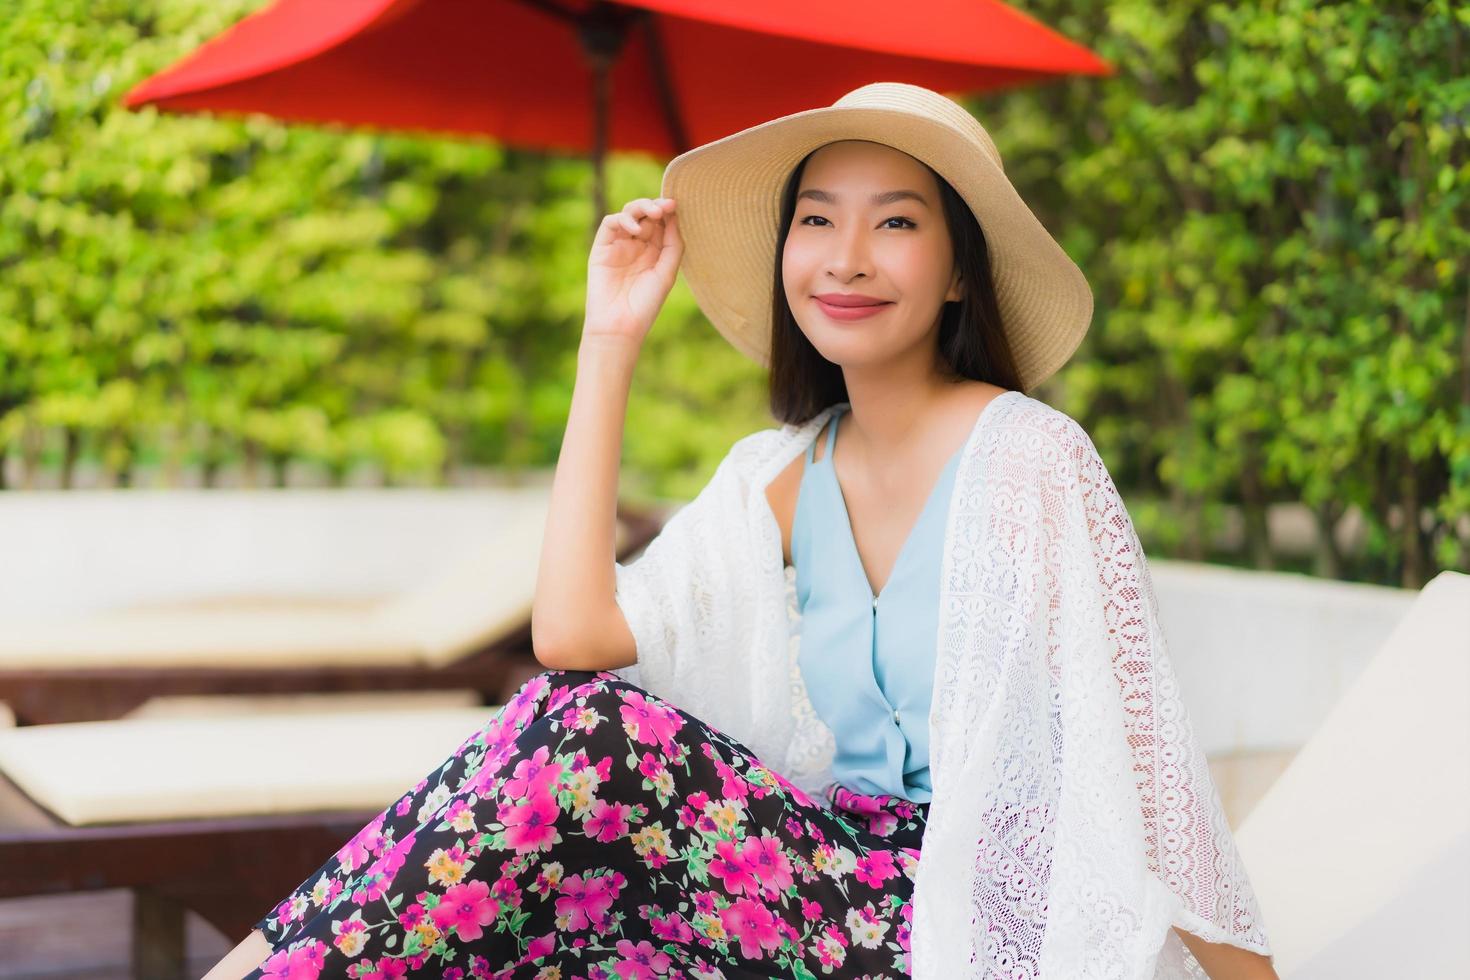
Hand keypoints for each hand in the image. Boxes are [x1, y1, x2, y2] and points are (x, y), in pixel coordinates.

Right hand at [583, 197, 682, 348]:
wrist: (620, 325)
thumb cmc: (646, 304)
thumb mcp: (667, 273)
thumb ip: (673, 244)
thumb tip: (674, 215)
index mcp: (654, 251)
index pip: (660, 223)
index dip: (667, 211)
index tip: (675, 205)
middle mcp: (636, 245)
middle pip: (644, 214)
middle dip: (655, 206)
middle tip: (664, 206)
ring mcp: (618, 245)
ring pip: (628, 214)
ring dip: (640, 208)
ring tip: (653, 213)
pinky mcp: (602, 248)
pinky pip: (610, 224)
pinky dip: (623, 219)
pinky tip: (635, 229)